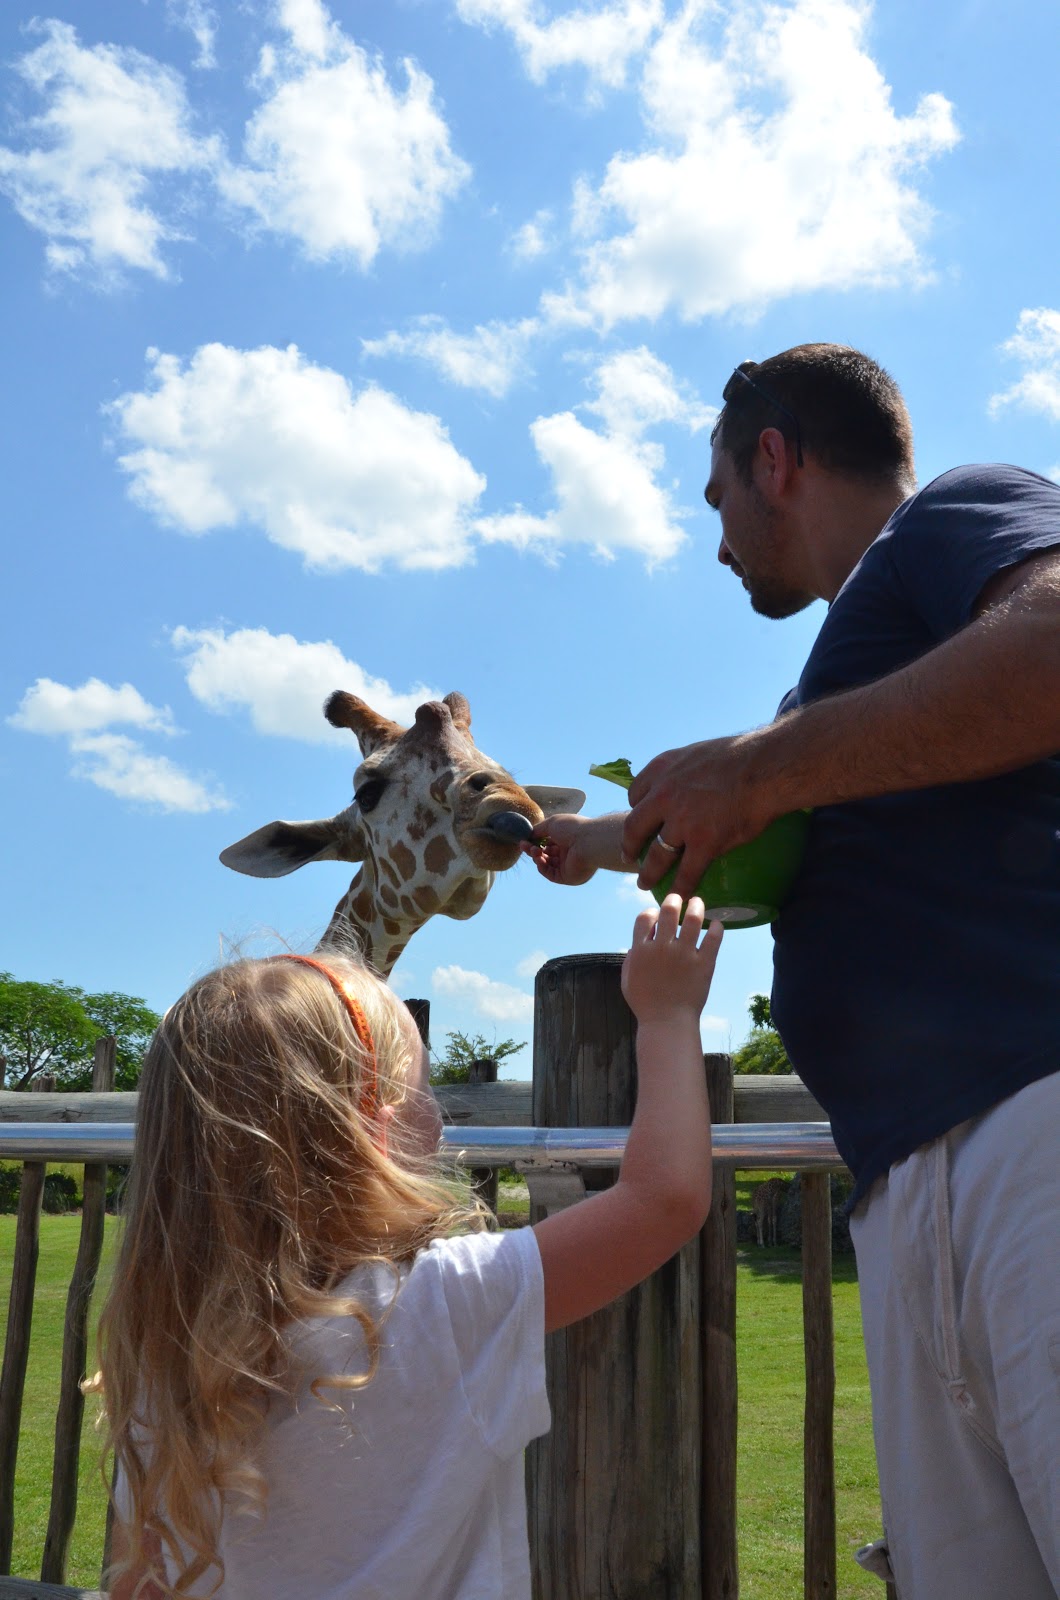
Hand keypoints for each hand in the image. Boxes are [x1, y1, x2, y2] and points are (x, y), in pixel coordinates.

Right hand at [524, 813, 627, 885]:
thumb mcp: (551, 824)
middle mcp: (568, 853)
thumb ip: (538, 830)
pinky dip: (542, 867)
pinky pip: (550, 874)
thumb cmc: (572, 828)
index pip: (548, 843)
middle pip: (546, 854)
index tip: (524, 840)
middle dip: (533, 849)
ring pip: (546, 864)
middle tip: (524, 845)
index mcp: (567, 839)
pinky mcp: (568, 877)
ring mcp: (568, 866)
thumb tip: (528, 835)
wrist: (588, 842)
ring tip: (534, 851)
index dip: (536, 841)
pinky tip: (539, 860)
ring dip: (537, 857)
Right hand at [621, 894, 722, 1025]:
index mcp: (641, 950)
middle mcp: (662, 948)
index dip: (651, 911)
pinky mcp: (704, 963)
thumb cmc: (645, 1003)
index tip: (657, 914)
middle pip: (669, 911)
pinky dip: (716, 928)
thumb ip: (632, 956)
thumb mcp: (628, 978)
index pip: (645, 917)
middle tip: (680, 898)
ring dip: (697, 906)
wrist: (667, 1022)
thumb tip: (639, 941)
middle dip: (674, 899)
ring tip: (699, 903)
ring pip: (693, 919)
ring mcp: (684, 954)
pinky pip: (714, 939)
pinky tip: (717, 925)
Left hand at [623, 734, 776, 899]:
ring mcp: (682, 820)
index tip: (642, 820)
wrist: (767, 766)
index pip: (635, 794)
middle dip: (629, 846)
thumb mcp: (699, 753)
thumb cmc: (743, 755)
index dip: (636, 809)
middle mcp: (663, 795)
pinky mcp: (703, 842)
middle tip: (629, 856)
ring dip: (648, 873)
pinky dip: (680, 888)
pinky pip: (686, 872)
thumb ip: (686, 769)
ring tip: (645, 883)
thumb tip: (690, 780)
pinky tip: (678, 897)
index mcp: (662, 769)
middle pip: (634, 827)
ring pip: (656, 855)